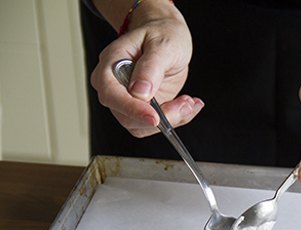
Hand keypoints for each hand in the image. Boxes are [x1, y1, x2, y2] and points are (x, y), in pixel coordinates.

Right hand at [89, 6, 202, 136]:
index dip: (131, 109)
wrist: (168, 35)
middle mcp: (115, 87)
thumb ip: (151, 67)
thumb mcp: (162, 44)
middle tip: (185, 104)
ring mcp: (129, 100)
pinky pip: (157, 124)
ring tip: (189, 102)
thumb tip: (140, 92)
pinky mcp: (145, 108)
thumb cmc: (162, 33)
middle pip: (127, 117)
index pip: (111, 95)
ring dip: (171, 119)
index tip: (154, 117)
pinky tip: (190, 105)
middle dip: (161, 117)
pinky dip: (177, 119)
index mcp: (110, 65)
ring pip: (142, 126)